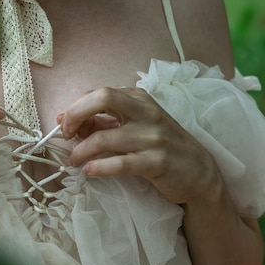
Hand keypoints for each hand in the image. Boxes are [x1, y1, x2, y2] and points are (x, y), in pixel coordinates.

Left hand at [58, 87, 221, 204]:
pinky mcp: (156, 162)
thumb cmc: (162, 146)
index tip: (65, 124)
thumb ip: (104, 122)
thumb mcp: (136, 126)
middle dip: (76, 113)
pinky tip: (89, 170)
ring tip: (73, 161)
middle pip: (103, 98)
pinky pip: (120, 163)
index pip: (99, 93)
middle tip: (65, 134)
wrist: (199, 172)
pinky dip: (99, 167)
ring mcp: (152, 137)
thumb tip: (66, 120)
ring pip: (104, 138)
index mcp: (139, 99)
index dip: (76, 107)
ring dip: (81, 151)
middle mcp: (146, 112)